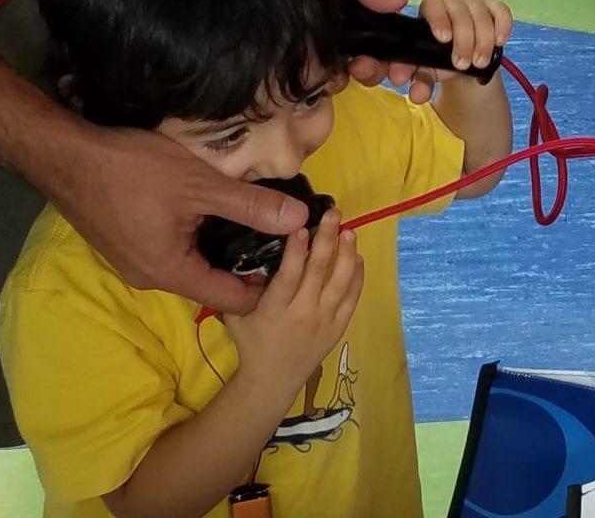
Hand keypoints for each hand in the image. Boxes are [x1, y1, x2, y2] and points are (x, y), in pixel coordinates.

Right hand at [45, 126, 308, 314]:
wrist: (66, 155)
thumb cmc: (133, 170)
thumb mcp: (201, 185)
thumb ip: (251, 205)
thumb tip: (300, 219)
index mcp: (171, 273)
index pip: (231, 300)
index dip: (267, 286)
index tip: (295, 261)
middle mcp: (151, 277)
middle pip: (212, 285)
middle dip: (247, 265)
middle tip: (282, 238)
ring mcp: (135, 262)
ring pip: (192, 266)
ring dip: (222, 250)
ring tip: (256, 223)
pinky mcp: (126, 244)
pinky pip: (173, 252)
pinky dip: (199, 239)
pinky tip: (214, 213)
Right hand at [224, 209, 363, 393]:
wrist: (273, 380)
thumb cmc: (252, 342)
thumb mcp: (237, 315)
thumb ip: (243, 287)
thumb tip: (253, 252)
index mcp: (275, 309)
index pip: (288, 275)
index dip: (296, 250)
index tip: (302, 226)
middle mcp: (303, 312)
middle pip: (319, 271)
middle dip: (327, 239)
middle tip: (333, 214)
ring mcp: (325, 320)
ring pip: (341, 282)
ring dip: (347, 253)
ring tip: (349, 231)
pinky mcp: (339, 326)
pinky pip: (353, 298)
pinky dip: (357, 276)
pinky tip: (357, 256)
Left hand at [289, 0, 427, 94]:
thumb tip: (399, 1)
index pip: (381, 27)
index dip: (393, 50)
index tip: (397, 66)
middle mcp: (334, 13)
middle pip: (366, 50)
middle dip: (374, 67)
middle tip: (366, 69)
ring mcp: (309, 29)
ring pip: (339, 63)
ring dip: (349, 75)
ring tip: (344, 75)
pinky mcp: (285, 40)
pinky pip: (307, 66)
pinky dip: (319, 77)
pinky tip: (320, 78)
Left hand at [405, 0, 513, 102]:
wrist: (464, 60)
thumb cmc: (440, 60)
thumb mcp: (428, 71)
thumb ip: (420, 81)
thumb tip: (417, 95)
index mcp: (430, 11)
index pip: (432, 4)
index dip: (438, 19)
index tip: (444, 39)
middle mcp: (452, 2)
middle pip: (459, 12)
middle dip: (464, 40)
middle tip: (463, 64)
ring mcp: (474, 3)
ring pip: (480, 14)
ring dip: (482, 40)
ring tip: (480, 63)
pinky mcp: (494, 8)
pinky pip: (501, 11)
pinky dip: (502, 26)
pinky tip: (500, 41)